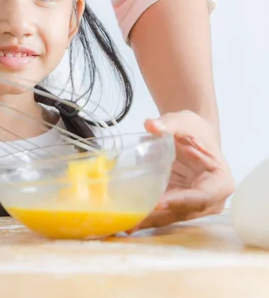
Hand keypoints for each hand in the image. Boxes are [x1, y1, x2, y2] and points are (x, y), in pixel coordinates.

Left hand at [131, 110, 234, 231]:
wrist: (191, 135)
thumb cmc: (195, 131)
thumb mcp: (185, 122)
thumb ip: (170, 123)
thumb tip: (151, 125)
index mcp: (220, 182)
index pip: (202, 196)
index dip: (181, 201)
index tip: (160, 202)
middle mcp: (209, 200)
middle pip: (184, 212)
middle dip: (160, 216)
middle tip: (136, 218)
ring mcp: (192, 205)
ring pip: (171, 217)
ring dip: (150, 221)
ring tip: (127, 225)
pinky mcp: (176, 205)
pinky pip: (162, 214)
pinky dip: (146, 218)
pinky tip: (128, 223)